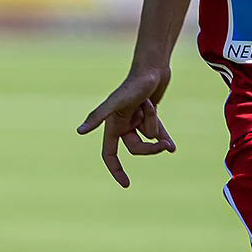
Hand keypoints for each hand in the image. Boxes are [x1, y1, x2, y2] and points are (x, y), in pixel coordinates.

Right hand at [77, 67, 175, 187]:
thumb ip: (98, 116)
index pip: (109, 154)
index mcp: (112, 125)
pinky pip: (158, 133)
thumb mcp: (117, 102)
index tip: (126, 184)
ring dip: (155, 124)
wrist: (152, 67)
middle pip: (136, 148)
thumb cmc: (133, 83)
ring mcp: (137, 120)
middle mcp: (123, 124)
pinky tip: (172, 147)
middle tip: (163, 143)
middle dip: (150, 147)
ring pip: (150, 137)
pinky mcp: (150, 115)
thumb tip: (79, 132)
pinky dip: (165, 139)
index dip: (116, 170)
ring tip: (151, 105)